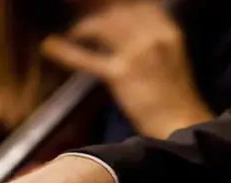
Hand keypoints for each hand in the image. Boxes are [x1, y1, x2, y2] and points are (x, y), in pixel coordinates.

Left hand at [42, 1, 214, 137]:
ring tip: (74, 34)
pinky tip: (49, 45)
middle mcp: (154, 36)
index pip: (137, 7)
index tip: (101, 9)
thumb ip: (151, 42)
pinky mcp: (121, 74)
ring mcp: (138, 54)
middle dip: (97, 14)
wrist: (181, 124)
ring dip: (84, 27)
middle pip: (117, 12)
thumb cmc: (174, 99)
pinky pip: (87, 58)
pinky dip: (66, 51)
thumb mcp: (171, 60)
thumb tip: (124, 35)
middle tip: (81, 18)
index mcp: (168, 31)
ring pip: (103, 26)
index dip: (116, 7)